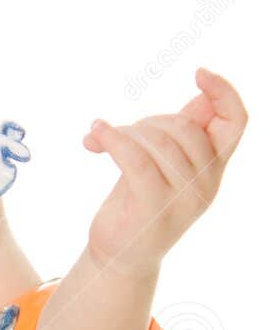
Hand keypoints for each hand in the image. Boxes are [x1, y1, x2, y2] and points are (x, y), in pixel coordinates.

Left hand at [82, 67, 246, 275]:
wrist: (119, 256)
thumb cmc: (138, 202)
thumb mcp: (164, 162)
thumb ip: (183, 132)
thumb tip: (203, 94)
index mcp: (213, 169)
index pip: (236, 123)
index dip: (224, 92)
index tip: (199, 73)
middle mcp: (207, 185)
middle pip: (185, 126)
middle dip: (149, 120)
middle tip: (120, 131)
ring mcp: (183, 199)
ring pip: (158, 140)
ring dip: (123, 132)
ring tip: (101, 137)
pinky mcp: (153, 208)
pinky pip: (135, 159)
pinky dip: (112, 140)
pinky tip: (94, 136)